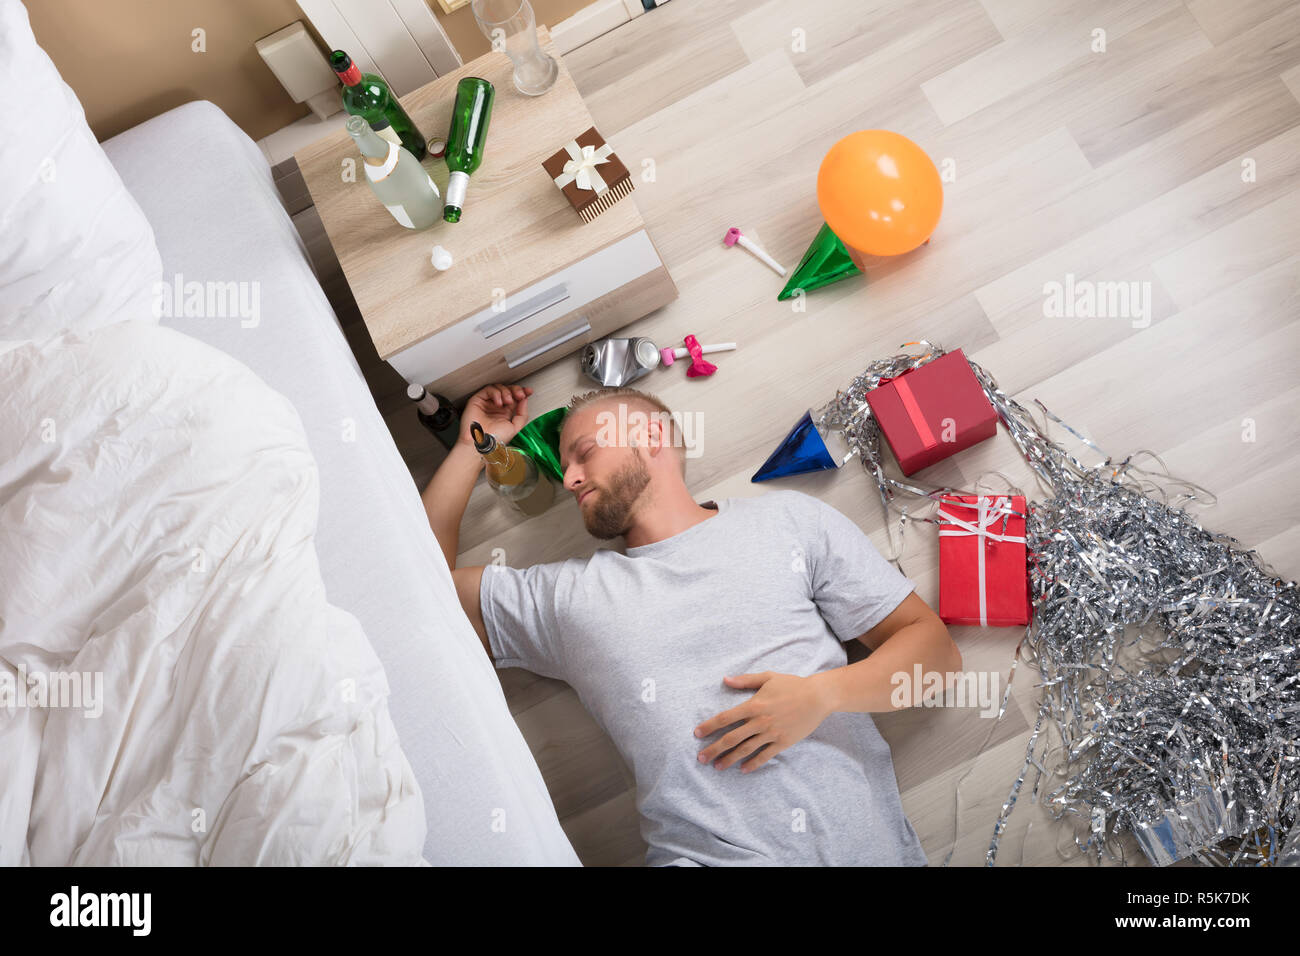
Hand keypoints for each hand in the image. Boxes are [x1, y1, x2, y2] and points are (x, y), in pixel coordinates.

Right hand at [459, 383, 532, 446]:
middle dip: (516, 390)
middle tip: (520, 395)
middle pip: (507, 390)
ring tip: (508, 402)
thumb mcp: (515, 427)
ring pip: (498, 388)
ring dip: (506, 392)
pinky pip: (488, 389)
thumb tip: (525, 400)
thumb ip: (522, 414)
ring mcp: (487, 403)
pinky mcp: (477, 400)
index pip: (514, 398)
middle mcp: (496, 407)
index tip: (529, 391)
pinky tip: (499, 403)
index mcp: (505, 413)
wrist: (482, 443)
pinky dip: (496, 393)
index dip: (522, 392)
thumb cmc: (495, 440)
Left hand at [693, 672, 836, 773]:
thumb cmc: (792, 685)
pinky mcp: (783, 742)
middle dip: (714, 749)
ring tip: (717, 767)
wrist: (818, 697)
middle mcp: (759, 721)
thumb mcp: (767, 677)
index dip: (709, 726)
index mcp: (753, 705)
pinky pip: (765, 756)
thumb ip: (745, 680)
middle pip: (731, 738)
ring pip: (745, 750)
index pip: (725, 718)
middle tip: (701, 758)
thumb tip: (725, 679)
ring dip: (729, 759)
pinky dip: (753, 764)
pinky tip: (743, 770)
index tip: (697, 734)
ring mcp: (771, 733)